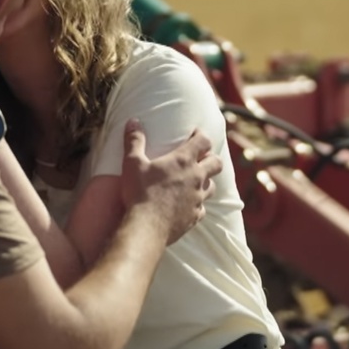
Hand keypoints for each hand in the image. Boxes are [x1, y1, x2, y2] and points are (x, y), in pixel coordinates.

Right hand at [118, 120, 222, 244]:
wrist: (147, 227)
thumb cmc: (140, 192)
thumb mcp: (132, 163)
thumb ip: (134, 141)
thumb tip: (133, 121)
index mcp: (183, 161)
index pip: (203, 141)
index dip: (201, 135)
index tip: (196, 134)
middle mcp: (196, 177)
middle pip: (216, 163)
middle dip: (211, 157)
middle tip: (201, 157)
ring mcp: (198, 198)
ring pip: (212, 186)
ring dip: (206, 181)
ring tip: (196, 181)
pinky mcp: (195, 216)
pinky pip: (202, 208)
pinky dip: (197, 204)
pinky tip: (188, 205)